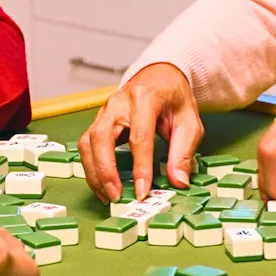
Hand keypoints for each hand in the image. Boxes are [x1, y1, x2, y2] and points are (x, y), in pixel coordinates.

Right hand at [78, 63, 202, 203]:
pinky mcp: (96, 123)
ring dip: (94, 174)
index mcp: (144, 98)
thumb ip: (183, 152)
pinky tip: (102, 186)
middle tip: (116, 196)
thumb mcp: (189, 122)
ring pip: (88, 144)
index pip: (139, 137)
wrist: (159, 78)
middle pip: (101, 138)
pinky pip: (86, 147)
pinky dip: (91, 169)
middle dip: (106, 172)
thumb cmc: (173, 100)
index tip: (142, 192)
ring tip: (107, 196)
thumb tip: (178, 182)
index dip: (140, 167)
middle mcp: (118, 103)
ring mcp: (103, 112)